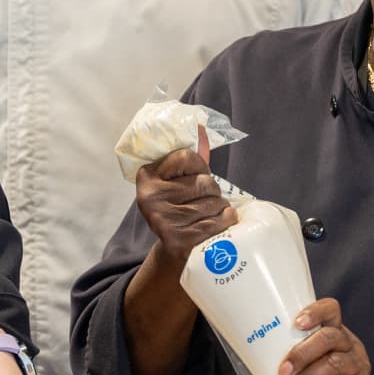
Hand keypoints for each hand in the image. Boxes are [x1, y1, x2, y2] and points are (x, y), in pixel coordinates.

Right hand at [135, 132, 237, 267]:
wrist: (173, 247)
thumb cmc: (180, 205)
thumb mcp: (179, 179)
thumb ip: (192, 157)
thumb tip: (201, 127)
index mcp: (147, 176)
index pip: (185, 156)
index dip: (199, 166)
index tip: (195, 176)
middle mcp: (151, 198)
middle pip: (205, 182)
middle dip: (212, 190)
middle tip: (203, 199)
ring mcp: (164, 220)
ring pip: (215, 202)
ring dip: (220, 206)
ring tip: (208, 212)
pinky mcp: (179, 240)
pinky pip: (219, 220)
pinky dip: (227, 219)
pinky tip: (219, 222)